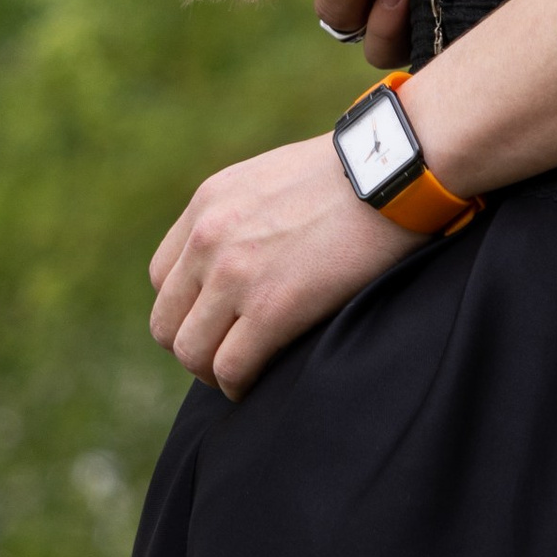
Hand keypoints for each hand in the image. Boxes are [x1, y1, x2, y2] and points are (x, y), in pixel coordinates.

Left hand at [150, 130, 415, 393]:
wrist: (393, 170)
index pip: (163, 278)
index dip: (187, 308)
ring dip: (213, 371)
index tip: (217, 320)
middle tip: (229, 353)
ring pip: (191, 353)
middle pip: (166, 323)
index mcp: (208, 204)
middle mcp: (209, 238)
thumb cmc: (349, 175)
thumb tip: (238, 259)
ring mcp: (236, 274)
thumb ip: (240, 216)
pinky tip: (260, 382)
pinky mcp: (272, 308)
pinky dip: (240, 386)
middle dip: (194, 345)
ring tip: (244, 372)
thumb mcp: (272, 180)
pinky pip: (231, 369)